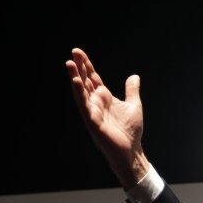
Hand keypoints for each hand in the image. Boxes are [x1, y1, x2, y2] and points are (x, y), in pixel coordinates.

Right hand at [65, 48, 148, 187]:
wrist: (132, 150)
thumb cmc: (130, 132)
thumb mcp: (134, 106)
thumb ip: (131, 91)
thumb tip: (134, 76)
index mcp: (104, 97)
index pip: (93, 77)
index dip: (86, 65)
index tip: (79, 52)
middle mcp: (96, 102)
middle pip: (85, 80)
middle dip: (79, 66)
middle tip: (74, 52)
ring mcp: (92, 111)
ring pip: (81, 91)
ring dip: (74, 77)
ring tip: (69, 63)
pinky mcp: (92, 121)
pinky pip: (83, 105)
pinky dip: (79, 93)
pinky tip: (76, 81)